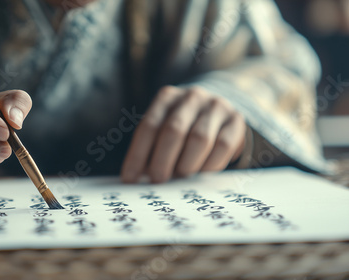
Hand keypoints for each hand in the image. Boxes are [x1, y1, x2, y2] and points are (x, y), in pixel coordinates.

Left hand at [121, 86, 245, 183]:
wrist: (217, 112)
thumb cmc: (182, 128)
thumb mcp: (163, 130)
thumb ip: (150, 149)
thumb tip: (136, 179)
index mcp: (166, 97)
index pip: (148, 126)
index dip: (137, 154)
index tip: (130, 178)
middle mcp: (191, 97)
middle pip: (173, 131)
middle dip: (162, 160)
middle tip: (156, 181)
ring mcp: (216, 106)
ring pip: (199, 139)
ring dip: (186, 164)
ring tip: (179, 176)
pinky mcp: (236, 120)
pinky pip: (222, 146)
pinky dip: (209, 165)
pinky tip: (200, 174)